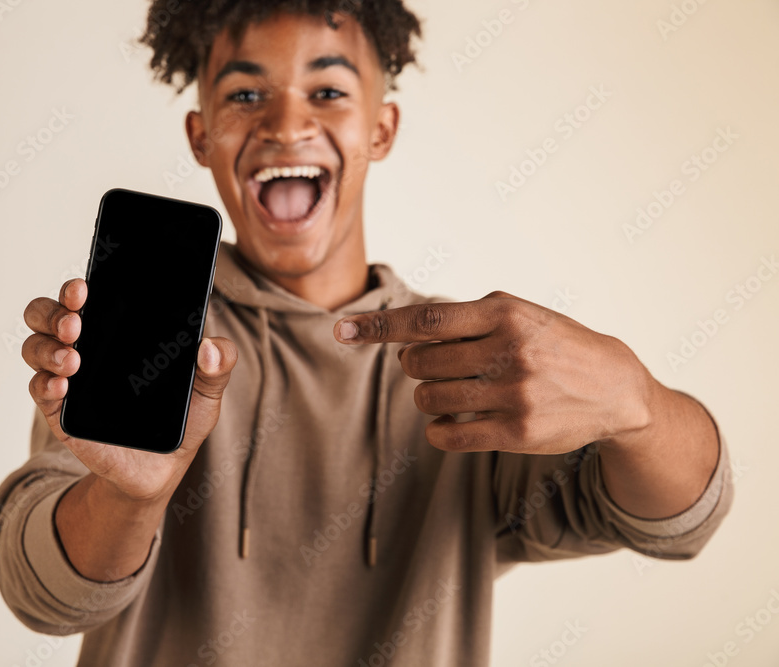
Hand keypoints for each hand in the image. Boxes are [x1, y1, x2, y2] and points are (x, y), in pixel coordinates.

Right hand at [22, 278, 238, 501]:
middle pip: (47, 314)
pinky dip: (44, 384)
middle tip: (76, 320)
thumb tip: (211, 347)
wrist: (163, 469)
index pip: (86, 296)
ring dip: (47, 347)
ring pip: (35, 346)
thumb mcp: (206, 390)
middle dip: (54, 311)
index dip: (77, 287)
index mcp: (116, 331)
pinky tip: (62, 386)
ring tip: (73, 359)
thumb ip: (219, 365)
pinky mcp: (61, 412)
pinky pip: (39, 390)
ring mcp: (69, 378)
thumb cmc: (180, 419)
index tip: (84, 287)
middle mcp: (85, 347)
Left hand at [334, 291, 656, 454]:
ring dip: (428, 396)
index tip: (338, 329)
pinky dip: (438, 428)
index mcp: (504, 312)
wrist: (616, 388)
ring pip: (429, 399)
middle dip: (414, 365)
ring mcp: (515, 394)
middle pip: (419, 362)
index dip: (378, 326)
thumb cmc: (553, 345)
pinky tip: (453, 420)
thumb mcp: (517, 315)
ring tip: (454, 390)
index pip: (425, 318)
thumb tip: (400, 335)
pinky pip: (447, 435)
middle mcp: (509, 350)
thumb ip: (464, 320)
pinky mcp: (518, 433)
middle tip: (432, 365)